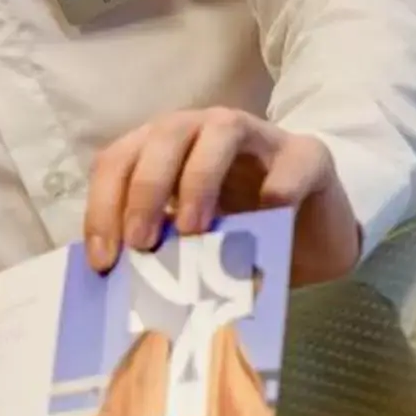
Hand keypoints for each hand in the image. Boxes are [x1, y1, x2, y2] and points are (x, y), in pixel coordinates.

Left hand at [83, 107, 359, 285]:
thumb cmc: (238, 236)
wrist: (312, 236)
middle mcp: (204, 130)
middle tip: (141, 242)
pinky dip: (279, 186)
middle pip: (164, 136)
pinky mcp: (308, 155)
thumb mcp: (189, 244)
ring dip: (199, 178)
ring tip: (191, 229)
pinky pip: (292, 162)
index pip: (119, 161)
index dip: (103, 205)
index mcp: (164, 149)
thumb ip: (156, 248)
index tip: (103, 260)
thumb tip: (116, 285)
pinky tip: (271, 213)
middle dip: (144, 188)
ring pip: (221, 130)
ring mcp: (259, 137)